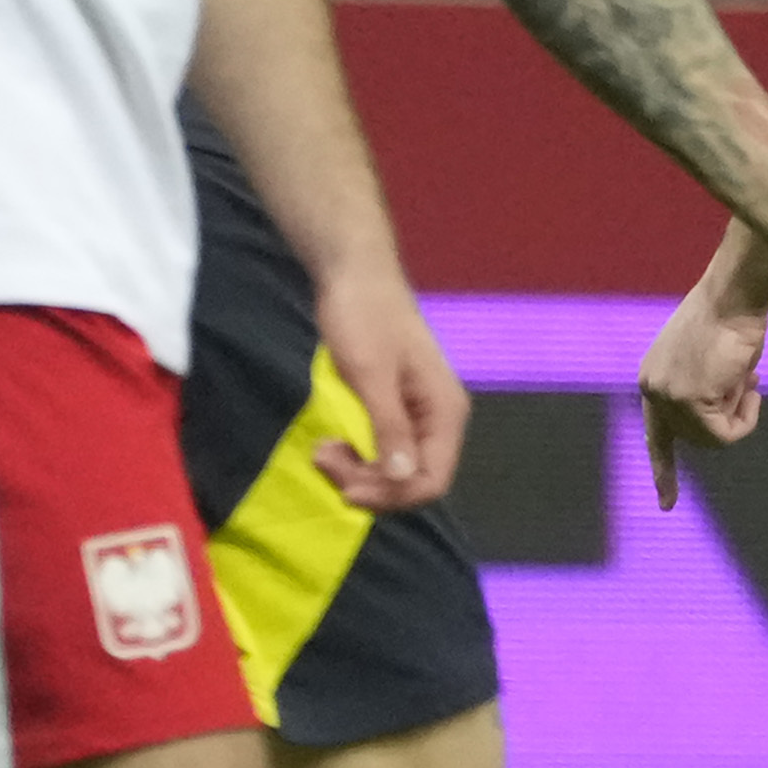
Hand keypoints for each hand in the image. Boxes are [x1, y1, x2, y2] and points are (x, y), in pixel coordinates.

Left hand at [309, 264, 467, 512]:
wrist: (354, 272)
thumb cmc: (363, 316)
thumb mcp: (371, 374)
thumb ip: (389, 426)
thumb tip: (402, 477)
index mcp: (444, 411)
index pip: (432, 481)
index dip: (391, 495)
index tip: (345, 487)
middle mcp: (439, 419)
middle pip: (413, 480)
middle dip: (369, 483)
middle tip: (323, 459)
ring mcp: (419, 415)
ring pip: (396, 469)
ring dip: (360, 472)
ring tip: (323, 452)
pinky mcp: (398, 408)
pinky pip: (385, 450)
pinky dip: (359, 456)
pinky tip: (333, 444)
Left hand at [638, 268, 767, 510]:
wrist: (735, 294)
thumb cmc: (734, 318)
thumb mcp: (712, 362)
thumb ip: (708, 393)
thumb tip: (722, 417)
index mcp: (652, 377)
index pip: (656, 434)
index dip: (664, 470)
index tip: (666, 505)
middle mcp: (651, 389)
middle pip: (696, 438)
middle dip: (728, 416)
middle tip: (746, 382)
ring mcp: (666, 396)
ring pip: (712, 439)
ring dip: (739, 413)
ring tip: (745, 376)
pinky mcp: (687, 401)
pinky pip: (726, 435)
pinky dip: (745, 420)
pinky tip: (752, 387)